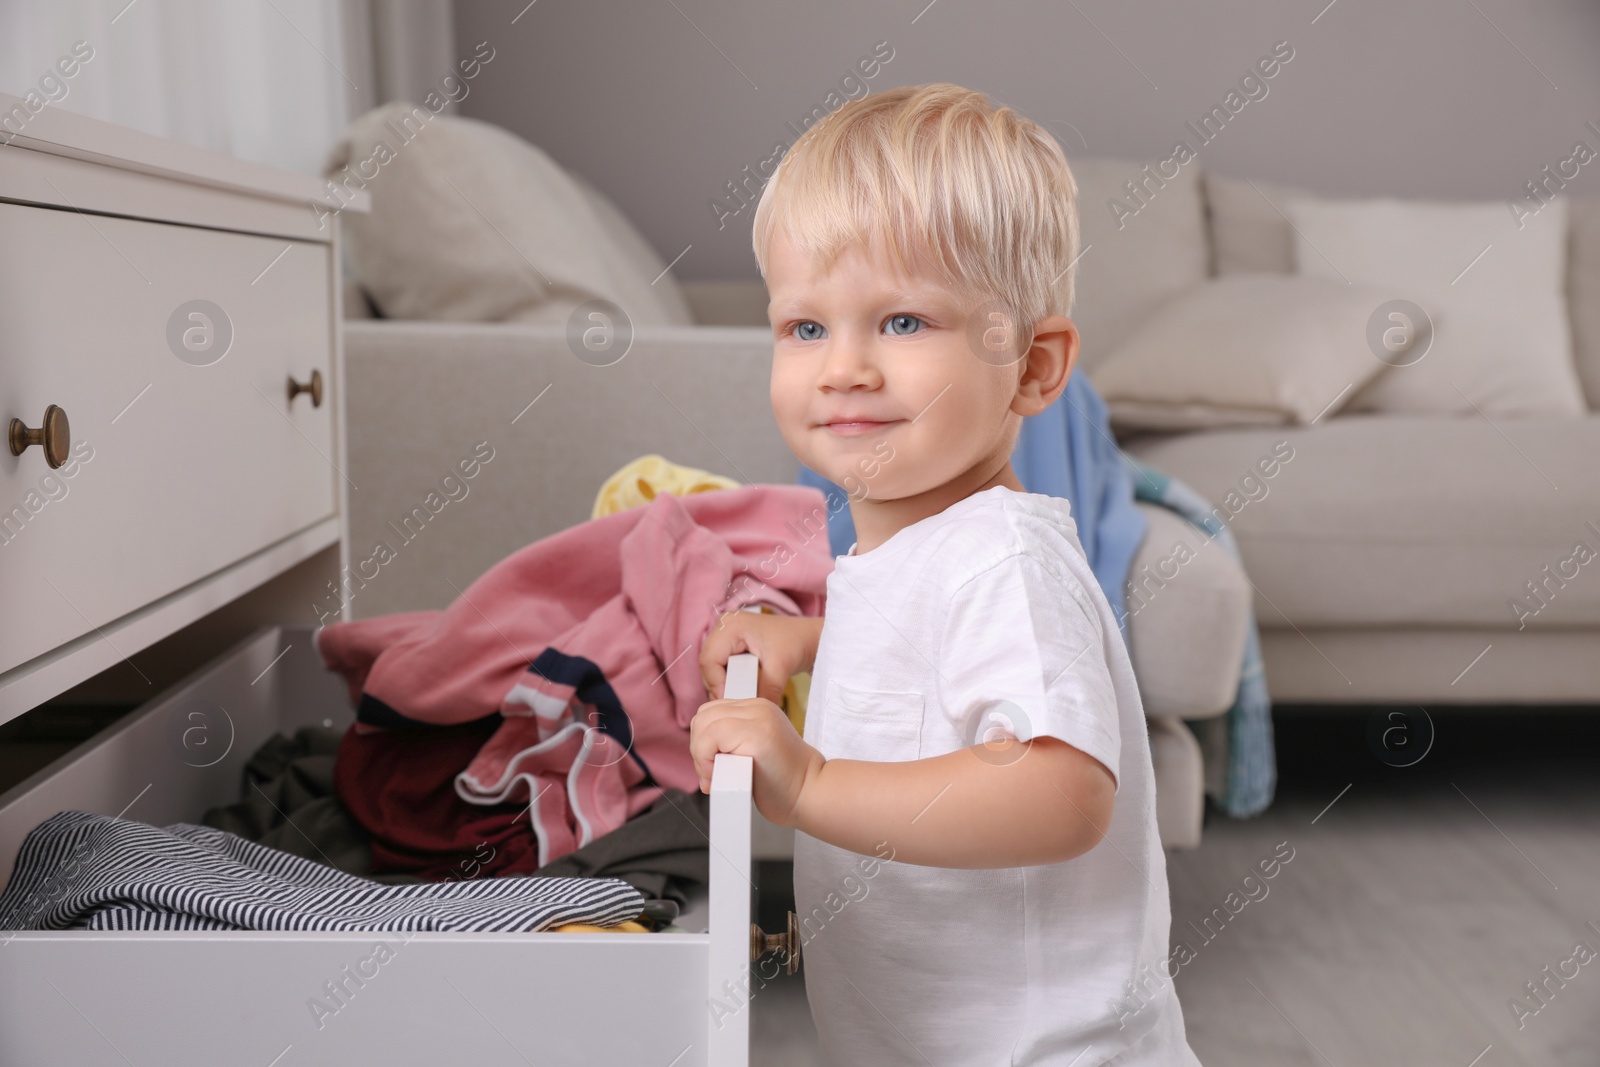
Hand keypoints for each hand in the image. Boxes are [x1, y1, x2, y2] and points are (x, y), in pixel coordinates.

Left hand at [690, 696, 824, 828]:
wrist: (811, 794)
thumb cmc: (784, 783)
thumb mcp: (754, 752)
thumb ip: (732, 741)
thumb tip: (700, 748)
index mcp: (757, 709)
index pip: (711, 712)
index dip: (704, 741)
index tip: (713, 767)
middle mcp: (757, 707)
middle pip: (703, 716)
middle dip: (699, 748)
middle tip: (712, 774)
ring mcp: (758, 717)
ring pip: (703, 724)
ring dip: (701, 755)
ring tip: (716, 777)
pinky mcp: (755, 733)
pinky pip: (710, 737)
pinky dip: (705, 759)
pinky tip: (718, 777)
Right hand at [699, 611, 822, 705]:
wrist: (809, 637)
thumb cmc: (797, 642)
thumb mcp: (781, 667)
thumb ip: (765, 691)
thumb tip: (753, 713)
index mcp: (730, 625)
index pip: (709, 660)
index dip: (716, 685)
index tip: (731, 703)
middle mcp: (724, 627)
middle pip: (707, 665)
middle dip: (719, 686)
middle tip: (735, 704)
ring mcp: (726, 636)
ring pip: (712, 668)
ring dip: (724, 685)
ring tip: (740, 699)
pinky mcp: (731, 646)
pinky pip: (720, 668)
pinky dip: (729, 682)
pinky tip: (742, 691)